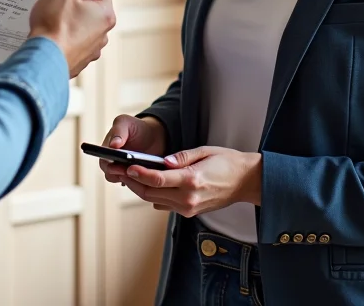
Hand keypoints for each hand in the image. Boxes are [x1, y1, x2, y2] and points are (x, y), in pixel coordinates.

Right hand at [28, 0, 115, 76]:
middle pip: (92, 10)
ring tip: (54, 22)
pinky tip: (52, 36)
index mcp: (106, 15)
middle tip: (60, 4)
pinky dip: (64, 38)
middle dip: (76, 6)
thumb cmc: (54, 25)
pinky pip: (73, 43)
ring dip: (70, 23)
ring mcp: (91, 50)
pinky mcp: (79, 60)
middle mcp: (103, 34)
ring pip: (81, 27)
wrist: (42, 58)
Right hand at [97, 114, 166, 183]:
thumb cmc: (137, 127)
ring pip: (123, 181)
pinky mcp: (137, 178)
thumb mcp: (126, 123)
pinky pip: (136, 184)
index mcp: (108, 149)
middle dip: (119, 173)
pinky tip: (147, 176)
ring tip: (141, 172)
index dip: (108, 166)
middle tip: (130, 170)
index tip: (118, 164)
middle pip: (111, 174)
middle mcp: (114, 163)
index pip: (103, 162)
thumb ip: (118, 131)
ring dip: (130, 178)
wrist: (154, 135)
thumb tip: (113, 145)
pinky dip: (140, 181)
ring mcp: (126, 171)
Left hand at [118, 146, 261, 216]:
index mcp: (192, 181)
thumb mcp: (204, 151)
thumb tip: (162, 161)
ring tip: (125, 175)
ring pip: (155, 201)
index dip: (139, 173)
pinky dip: (152, 195)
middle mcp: (188, 199)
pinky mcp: (189, 212)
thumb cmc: (226, 162)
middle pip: (152, 192)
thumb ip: (182, 157)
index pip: (158, 179)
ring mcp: (189, 208)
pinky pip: (165, 205)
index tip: (126, 166)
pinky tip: (144, 183)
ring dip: (139, 189)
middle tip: (117, 170)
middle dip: (132, 181)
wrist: (246, 182)